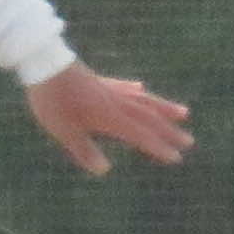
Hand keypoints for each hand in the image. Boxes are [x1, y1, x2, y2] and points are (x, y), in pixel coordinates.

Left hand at [25, 61, 191, 175]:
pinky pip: (123, 87)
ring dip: (164, 108)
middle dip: (169, 131)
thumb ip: (84, 150)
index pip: (141, 135)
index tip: (177, 157)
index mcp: (111, 118)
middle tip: (189, 141)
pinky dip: (136, 91)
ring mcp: (109, 89)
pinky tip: (141, 88)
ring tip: (184, 112)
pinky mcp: (98, 79)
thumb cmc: (52, 101)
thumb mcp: (64, 131)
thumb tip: (104, 170)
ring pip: (143, 100)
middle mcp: (116, 103)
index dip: (159, 147)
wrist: (43, 63)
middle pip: (149, 118)